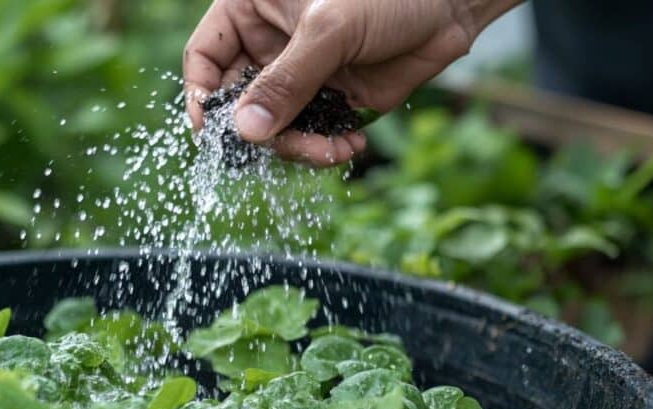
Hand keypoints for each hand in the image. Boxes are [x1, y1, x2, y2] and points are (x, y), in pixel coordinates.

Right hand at [184, 0, 521, 165]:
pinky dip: (325, 150)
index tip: (210, 131)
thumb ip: (286, 81)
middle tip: (284, 146)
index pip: (204, 57)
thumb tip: (247, 132)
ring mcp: (299, 76)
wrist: (452, 2)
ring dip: (297, 148)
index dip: (200, 94)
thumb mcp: (329, 28)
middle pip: (236, 103)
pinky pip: (310, 137)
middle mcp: (269, 46)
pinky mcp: (331, 100)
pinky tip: (350, 144)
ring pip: (273, 129)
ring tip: (332, 150)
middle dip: (259, 133)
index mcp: (251, 11)